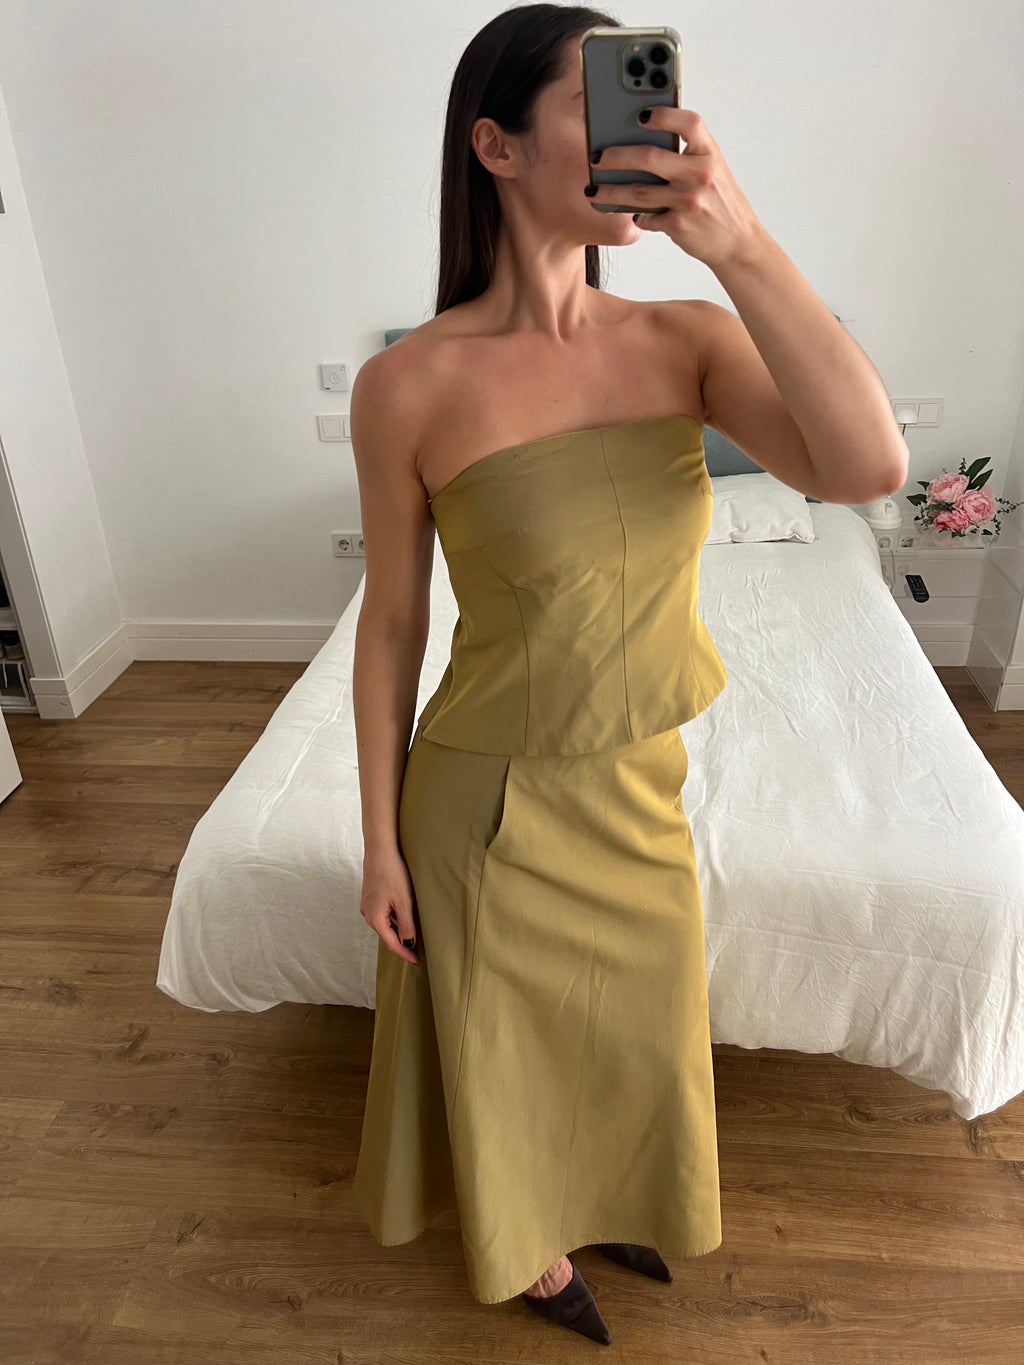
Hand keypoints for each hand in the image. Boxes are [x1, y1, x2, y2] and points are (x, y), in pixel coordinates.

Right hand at [360, 848, 420, 964]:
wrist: (380, 850)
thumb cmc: (392, 873)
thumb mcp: (404, 902)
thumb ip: (406, 926)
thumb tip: (408, 944)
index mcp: (375, 919)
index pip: (392, 944)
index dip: (405, 954)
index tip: (417, 962)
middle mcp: (368, 914)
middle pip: (387, 936)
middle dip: (401, 944)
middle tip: (417, 952)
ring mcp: (367, 905)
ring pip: (385, 925)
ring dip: (398, 931)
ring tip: (414, 935)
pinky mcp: (370, 897)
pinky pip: (383, 915)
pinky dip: (394, 919)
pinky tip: (404, 916)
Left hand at [587, 107, 765, 269]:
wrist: (739, 242)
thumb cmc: (720, 202)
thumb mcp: (713, 171)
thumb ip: (687, 155)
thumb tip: (642, 142)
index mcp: (710, 153)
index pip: (689, 122)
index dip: (664, 114)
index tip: (640, 114)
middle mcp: (701, 174)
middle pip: (649, 157)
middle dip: (616, 156)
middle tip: (597, 157)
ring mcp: (688, 200)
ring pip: (638, 192)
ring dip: (611, 191)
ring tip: (593, 190)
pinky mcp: (678, 225)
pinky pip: (646, 218)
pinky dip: (637, 217)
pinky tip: (630, 215)